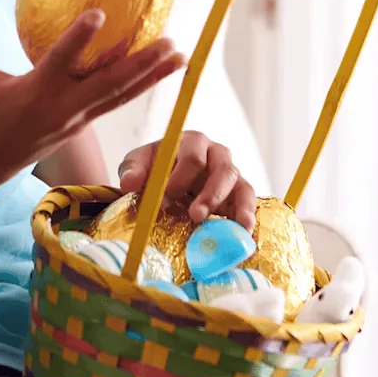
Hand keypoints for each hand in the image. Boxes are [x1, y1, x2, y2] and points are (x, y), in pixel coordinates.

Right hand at [0, 4, 182, 192]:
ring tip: (180, 56)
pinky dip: (139, 88)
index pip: (61, 61)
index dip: (79, 38)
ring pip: (121, 96)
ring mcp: (76, 119)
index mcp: (36, 93)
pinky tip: (159, 72)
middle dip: (142, 64)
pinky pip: (116, 103)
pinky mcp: (81, 124)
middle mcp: (63, 108)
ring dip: (152, 77)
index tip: (100, 14)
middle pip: (110, 84)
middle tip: (170, 42)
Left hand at [116, 132, 255, 227]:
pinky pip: (248, 202)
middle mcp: (216, 154)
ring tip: (234, 228)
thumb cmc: (154, 167)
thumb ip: (133, 170)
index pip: (193, 157)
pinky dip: (247, 217)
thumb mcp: (139, 164)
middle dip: (210, 195)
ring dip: (235, 209)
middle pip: (223, 169)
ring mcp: (230, 174)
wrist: (166, 176)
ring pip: (241, 186)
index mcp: (192, 142)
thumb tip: (129, 183)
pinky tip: (245, 234)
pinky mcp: (238, 193)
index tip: (163, 202)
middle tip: (194, 216)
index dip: (179, 180)